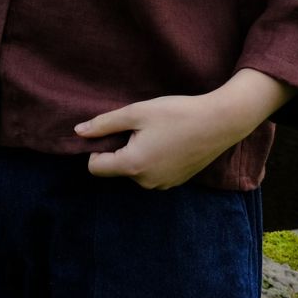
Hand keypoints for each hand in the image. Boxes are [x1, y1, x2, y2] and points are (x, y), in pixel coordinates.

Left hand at [74, 70, 292, 189]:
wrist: (219, 122)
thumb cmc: (176, 113)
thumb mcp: (137, 112)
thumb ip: (105, 124)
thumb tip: (78, 132)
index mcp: (133, 165)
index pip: (95, 168)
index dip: (97, 148)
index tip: (111, 130)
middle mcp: (145, 182)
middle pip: (116, 167)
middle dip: (120, 148)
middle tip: (140, 126)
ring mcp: (162, 185)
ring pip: (135, 169)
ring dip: (137, 152)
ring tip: (157, 132)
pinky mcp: (176, 182)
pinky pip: (152, 172)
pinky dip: (153, 158)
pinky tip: (169, 140)